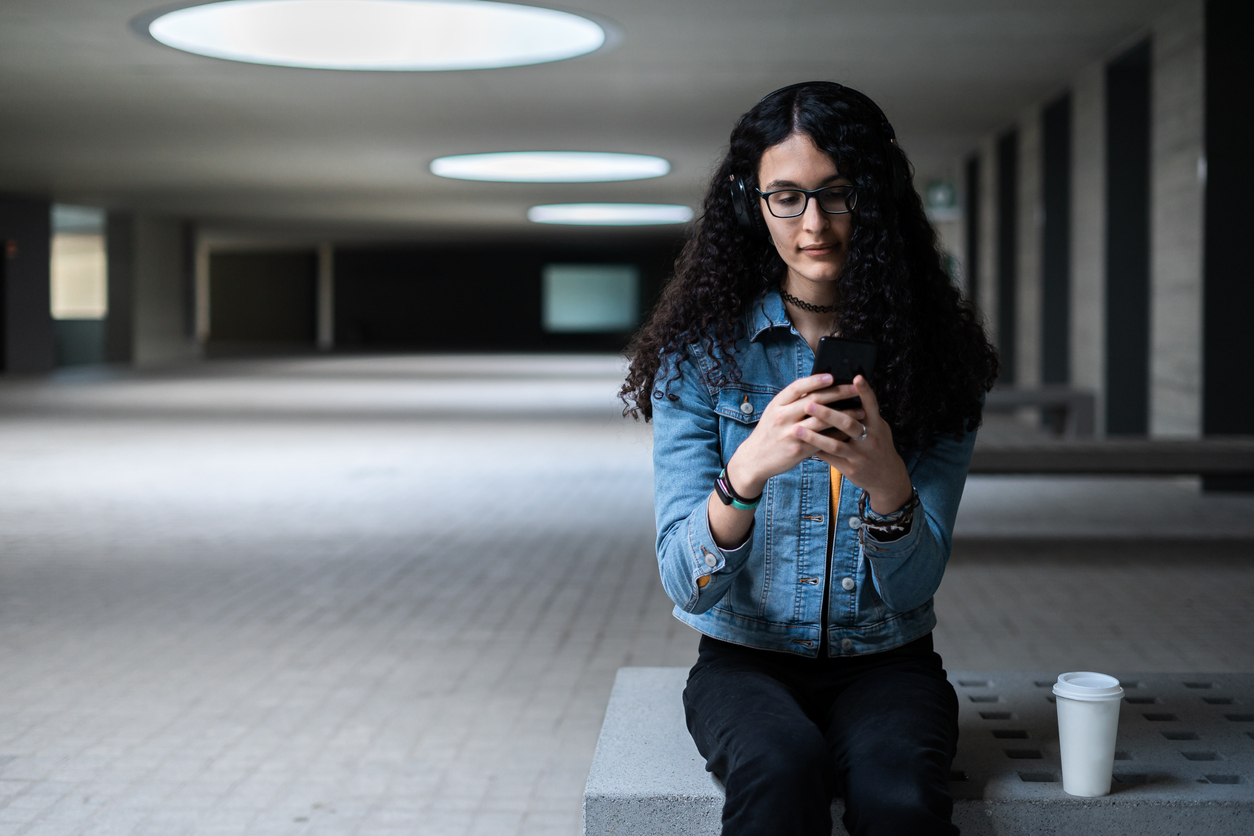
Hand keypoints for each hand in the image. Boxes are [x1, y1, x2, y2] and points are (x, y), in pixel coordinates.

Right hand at [724, 373, 847, 496]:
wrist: (755, 459)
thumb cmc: (770, 432)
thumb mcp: (775, 412)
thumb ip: (793, 402)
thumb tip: (819, 387)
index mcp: (777, 404)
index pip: (796, 387)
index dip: (814, 380)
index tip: (832, 376)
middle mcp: (782, 416)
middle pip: (813, 401)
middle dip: (837, 393)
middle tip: (855, 389)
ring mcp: (790, 433)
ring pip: (822, 420)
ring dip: (843, 414)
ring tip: (860, 411)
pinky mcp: (798, 449)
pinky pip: (823, 440)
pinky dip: (838, 434)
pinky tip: (850, 431)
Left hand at [795, 375, 912, 514]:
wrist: (887, 477)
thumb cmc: (878, 445)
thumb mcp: (877, 428)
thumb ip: (864, 414)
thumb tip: (844, 393)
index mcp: (877, 425)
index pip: (871, 404)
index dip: (865, 391)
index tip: (856, 377)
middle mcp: (870, 439)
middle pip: (848, 424)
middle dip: (827, 414)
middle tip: (808, 404)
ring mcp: (860, 455)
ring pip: (835, 444)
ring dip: (814, 436)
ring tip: (797, 428)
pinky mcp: (851, 469)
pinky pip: (830, 458)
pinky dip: (816, 450)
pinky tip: (801, 444)